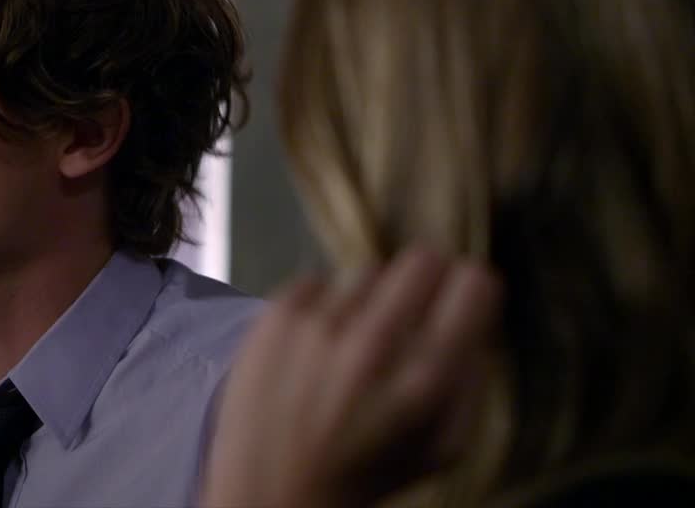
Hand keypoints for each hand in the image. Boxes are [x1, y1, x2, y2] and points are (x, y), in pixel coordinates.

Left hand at [202, 250, 500, 507]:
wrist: (269, 491)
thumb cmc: (363, 471)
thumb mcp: (443, 446)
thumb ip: (473, 378)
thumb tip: (479, 312)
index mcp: (424, 380)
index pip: (473, 284)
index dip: (472, 287)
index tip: (466, 290)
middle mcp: (371, 343)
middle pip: (421, 262)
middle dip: (425, 280)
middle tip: (413, 305)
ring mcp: (317, 325)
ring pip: (367, 271)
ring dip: (369, 299)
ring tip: (354, 344)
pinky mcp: (274, 317)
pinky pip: (316, 282)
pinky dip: (321, 306)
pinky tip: (314, 347)